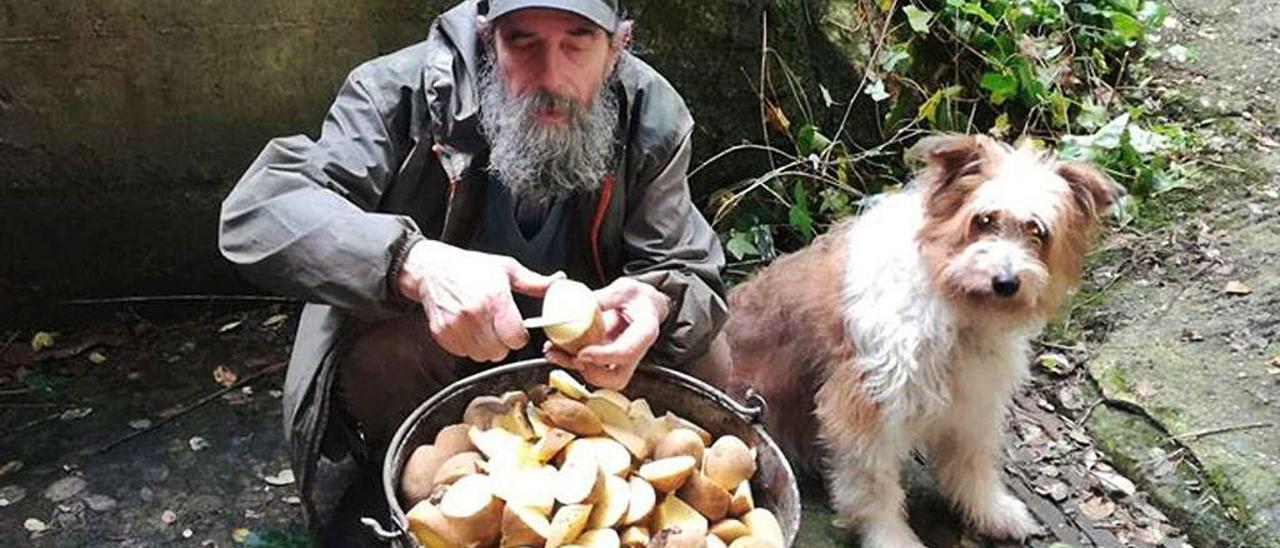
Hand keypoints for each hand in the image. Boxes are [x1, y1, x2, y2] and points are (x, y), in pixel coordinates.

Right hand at [397, 240, 562, 361]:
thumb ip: (535, 282)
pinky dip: (468, 346)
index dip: (519, 335)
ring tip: (482, 327)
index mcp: (495, 298)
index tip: (516, 328)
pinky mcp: (442, 334)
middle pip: (500, 351)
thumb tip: (560, 281)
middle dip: (503, 343)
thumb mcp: (506, 269)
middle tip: (497, 327)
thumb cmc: (470, 267)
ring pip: (482, 356)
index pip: (515, 337)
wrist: (432, 269)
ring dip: (486, 347)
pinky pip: (464, 354)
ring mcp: (456, 326)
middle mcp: (474, 313)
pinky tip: (467, 329)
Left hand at [544, 277, 670, 389]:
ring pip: (600, 377)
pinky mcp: (605, 359)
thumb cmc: (638, 298)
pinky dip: (569, 361)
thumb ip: (603, 297)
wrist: (643, 304)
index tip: (583, 353)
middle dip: (592, 373)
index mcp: (644, 332)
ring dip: (574, 367)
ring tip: (554, 351)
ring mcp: (618, 359)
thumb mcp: (624, 289)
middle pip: (616, 378)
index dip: (603, 356)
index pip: (626, 352)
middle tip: (573, 357)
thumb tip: (580, 302)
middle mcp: (633, 351)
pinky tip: (556, 349)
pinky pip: (588, 367)